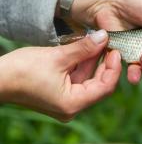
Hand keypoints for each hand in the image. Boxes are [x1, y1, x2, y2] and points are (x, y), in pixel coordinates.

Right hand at [0, 30, 120, 121]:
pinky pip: (78, 79)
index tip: (116, 50)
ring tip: (100, 42)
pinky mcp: (60, 93)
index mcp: (73, 103)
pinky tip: (88, 49)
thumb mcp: (57, 57)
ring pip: (88, 80)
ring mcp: (66, 101)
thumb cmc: (22, 70)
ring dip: (94, 61)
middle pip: (99, 84)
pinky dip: (83, 65)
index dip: (114, 68)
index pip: (105, 87)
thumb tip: (104, 36)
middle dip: (105, 63)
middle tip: (110, 44)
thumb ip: (84, 48)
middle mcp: (72, 106)